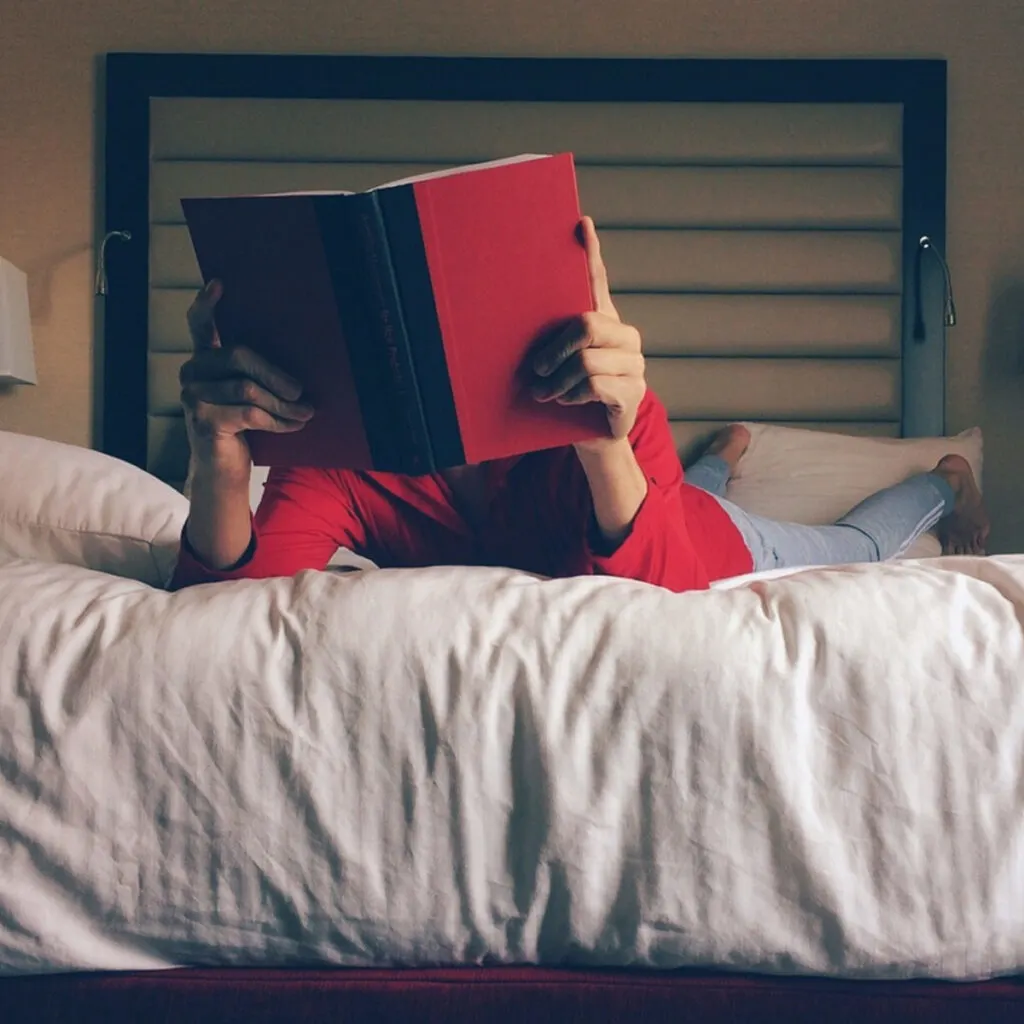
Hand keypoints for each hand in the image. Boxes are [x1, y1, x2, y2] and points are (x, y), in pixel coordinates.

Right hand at [179, 280, 313, 474]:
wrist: (224, 472)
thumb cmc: (242, 428)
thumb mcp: (250, 395)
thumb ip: (257, 374)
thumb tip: (297, 365)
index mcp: (205, 360)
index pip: (200, 324)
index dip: (207, 304)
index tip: (220, 283)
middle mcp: (193, 373)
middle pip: (239, 356)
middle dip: (278, 376)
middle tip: (302, 392)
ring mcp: (193, 397)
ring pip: (249, 389)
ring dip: (284, 404)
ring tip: (305, 413)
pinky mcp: (203, 421)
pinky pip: (249, 413)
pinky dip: (277, 421)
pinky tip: (293, 425)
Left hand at [530, 216, 645, 450]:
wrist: (591, 436)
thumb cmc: (568, 395)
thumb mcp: (555, 366)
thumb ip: (547, 341)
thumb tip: (508, 309)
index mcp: (604, 322)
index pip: (597, 281)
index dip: (591, 253)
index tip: (581, 224)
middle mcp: (625, 337)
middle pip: (587, 324)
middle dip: (553, 350)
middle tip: (535, 371)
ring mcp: (635, 364)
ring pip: (586, 359)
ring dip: (558, 380)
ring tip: (546, 393)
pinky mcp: (634, 393)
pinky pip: (596, 384)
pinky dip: (574, 394)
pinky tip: (567, 400)